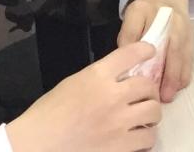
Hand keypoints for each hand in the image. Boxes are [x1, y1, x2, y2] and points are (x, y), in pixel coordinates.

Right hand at [7, 40, 162, 151]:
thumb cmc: (49, 114)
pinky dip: (145, 139)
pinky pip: (148, 140)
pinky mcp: (121, 147)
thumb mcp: (73, 83)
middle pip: (148, 86)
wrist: (39, 143)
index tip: (149, 52)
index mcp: (97, 75)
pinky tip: (136, 138)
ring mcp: (119, 123)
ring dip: (150, 115)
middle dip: (148, 91)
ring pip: (153, 113)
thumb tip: (118, 79)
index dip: (144, 50)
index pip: (130, 54)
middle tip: (143, 97)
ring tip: (143, 120)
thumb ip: (98, 78)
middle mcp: (113, 96)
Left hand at [118, 0, 193, 103]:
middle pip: (168, 46)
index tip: (132, 72)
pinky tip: (178, 87)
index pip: (133, 30)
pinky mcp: (191, 36)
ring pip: (181, 54)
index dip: (134, 50)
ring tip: (169, 95)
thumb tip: (126, 64)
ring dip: (176, 77)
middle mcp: (166, 16)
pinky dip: (184, 74)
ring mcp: (182, 26)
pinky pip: (189, 57)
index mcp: (142, 9)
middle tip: (159, 95)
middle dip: (165, 73)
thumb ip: (128, 37)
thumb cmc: (145, 12)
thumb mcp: (131, 18)